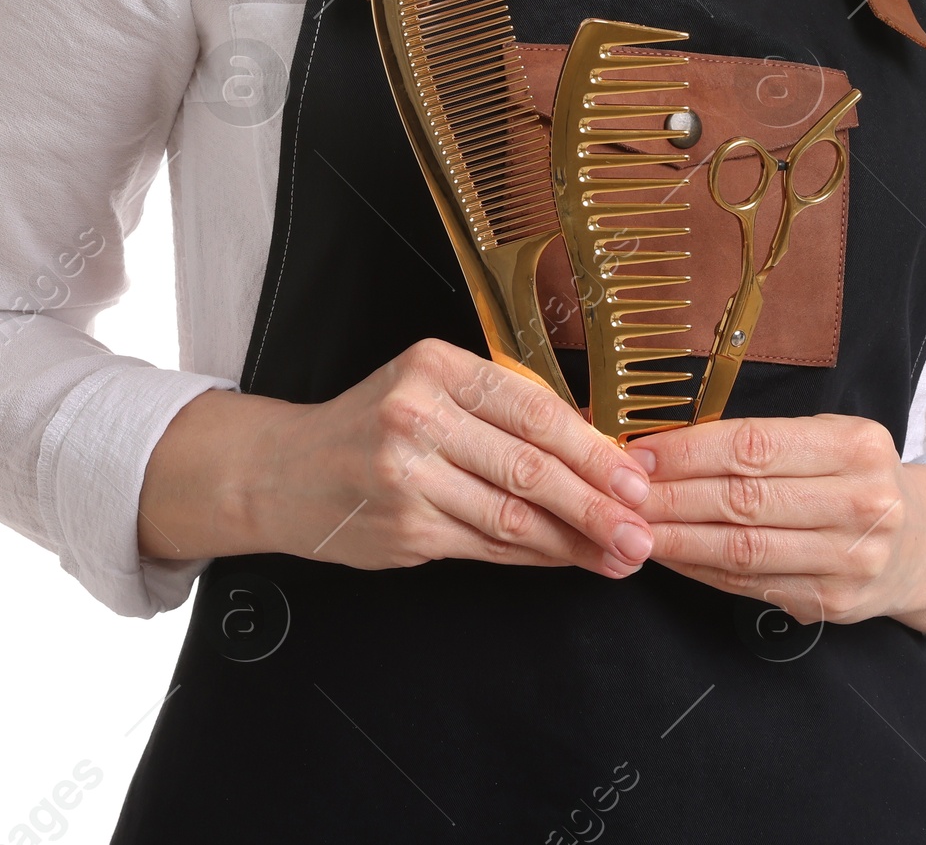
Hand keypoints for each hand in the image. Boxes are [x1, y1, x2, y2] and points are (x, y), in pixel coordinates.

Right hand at [137, 340, 654, 580]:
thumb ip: (505, 407)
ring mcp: (406, 476)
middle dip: (596, 503)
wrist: (284, 470)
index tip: (636, 478)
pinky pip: (485, 545)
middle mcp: (418, 414)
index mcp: (437, 366)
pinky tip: (565, 559)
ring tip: (618, 555)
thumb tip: (598, 444)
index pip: (534, 408)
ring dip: (574, 541)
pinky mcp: (403, 529)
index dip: (594, 449)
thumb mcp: (432, 387)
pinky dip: (532, 555)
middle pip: (529, 466)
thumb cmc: (373, 424)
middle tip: (641, 529)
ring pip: (512, 514)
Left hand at [629, 413, 925, 637]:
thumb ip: (762, 439)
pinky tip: (670, 555)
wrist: (920, 544)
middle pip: (744, 501)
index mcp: (856, 445)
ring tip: (632, 528)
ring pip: (744, 551)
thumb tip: (665, 444)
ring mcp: (852, 561)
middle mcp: (863, 503)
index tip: (639, 453)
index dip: (689, 451)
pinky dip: (702, 570)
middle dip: (672, 498)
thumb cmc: (852, 475)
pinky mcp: (835, 605)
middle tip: (621, 495)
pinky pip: (752, 584)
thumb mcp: (826, 437)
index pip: (755, 445)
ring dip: (677, 540)